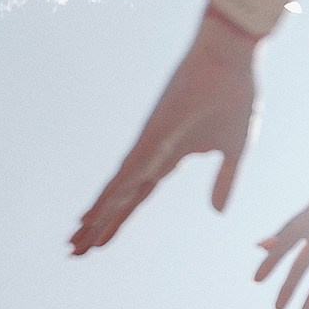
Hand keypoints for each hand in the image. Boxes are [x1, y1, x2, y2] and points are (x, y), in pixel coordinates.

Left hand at [70, 16, 256, 252]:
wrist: (232, 57)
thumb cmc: (235, 94)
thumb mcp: (235, 151)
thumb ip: (224, 182)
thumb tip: (217, 213)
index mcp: (168, 159)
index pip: (137, 198)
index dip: (119, 220)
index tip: (101, 242)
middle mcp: (150, 156)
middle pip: (119, 200)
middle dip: (98, 227)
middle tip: (73, 252)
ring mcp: (147, 148)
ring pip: (115, 192)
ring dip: (95, 219)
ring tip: (73, 243)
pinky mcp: (149, 138)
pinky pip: (124, 174)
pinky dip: (106, 197)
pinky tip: (89, 216)